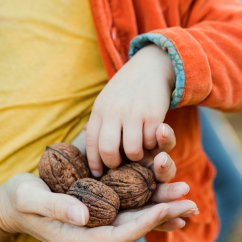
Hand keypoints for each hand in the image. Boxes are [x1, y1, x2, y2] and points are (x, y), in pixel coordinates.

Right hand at [0, 172, 194, 241]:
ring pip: (136, 216)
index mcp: (78, 238)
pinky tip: (167, 191)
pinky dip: (149, 200)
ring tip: (187, 195)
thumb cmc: (18, 199)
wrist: (14, 200)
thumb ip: (55, 206)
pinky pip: (129, 206)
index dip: (142, 223)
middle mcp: (93, 232)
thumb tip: (83, 214)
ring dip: (162, 205)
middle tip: (190, 202)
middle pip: (134, 227)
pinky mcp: (100, 206)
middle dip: (163, 214)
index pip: (117, 235)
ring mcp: (97, 220)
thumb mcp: (30, 199)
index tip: (165, 209)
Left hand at [86, 44, 175, 176]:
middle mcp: (114, 111)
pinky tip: (151, 136)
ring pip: (132, 150)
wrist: (151, 66)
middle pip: (108, 150)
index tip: (98, 174)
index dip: (94, 163)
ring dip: (136, 155)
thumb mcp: (107, 100)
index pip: (91, 143)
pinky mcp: (154, 114)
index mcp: (99, 109)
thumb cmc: (126, 89)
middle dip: (114, 164)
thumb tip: (87, 141)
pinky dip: (152, 144)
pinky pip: (151, 141)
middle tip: (120, 165)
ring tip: (138, 150)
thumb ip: (99, 120)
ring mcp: (134, 112)